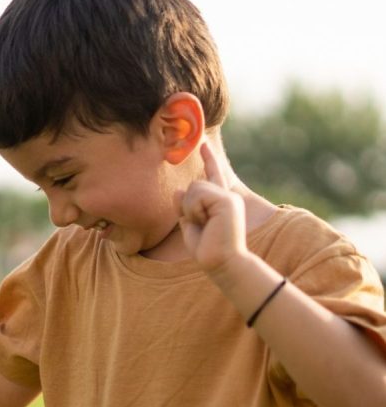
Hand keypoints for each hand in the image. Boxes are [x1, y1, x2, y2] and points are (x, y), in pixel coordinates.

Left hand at [177, 142, 246, 273]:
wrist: (222, 263)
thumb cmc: (206, 250)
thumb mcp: (189, 226)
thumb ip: (184, 208)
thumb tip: (178, 190)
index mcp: (220, 201)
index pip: (213, 175)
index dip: (209, 159)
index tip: (203, 143)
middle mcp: (227, 196)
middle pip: (193, 185)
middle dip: (187, 207)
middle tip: (200, 226)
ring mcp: (228, 197)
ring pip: (194, 188)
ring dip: (190, 210)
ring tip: (204, 225)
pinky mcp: (227, 201)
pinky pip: (197, 195)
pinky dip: (194, 210)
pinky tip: (206, 222)